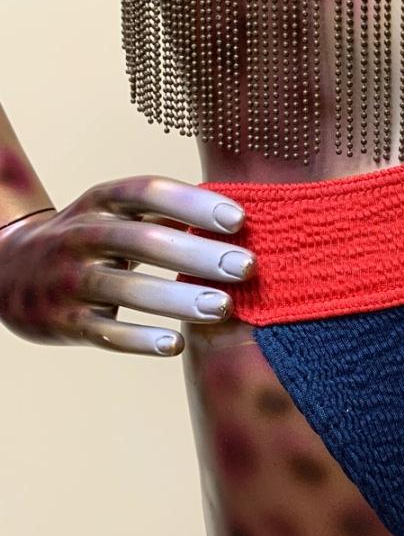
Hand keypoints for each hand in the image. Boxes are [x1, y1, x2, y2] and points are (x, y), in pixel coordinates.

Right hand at [0, 175, 254, 356]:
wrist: (8, 269)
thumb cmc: (89, 239)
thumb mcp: (114, 214)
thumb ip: (166, 214)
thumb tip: (242, 223)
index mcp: (101, 202)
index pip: (147, 192)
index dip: (192, 203)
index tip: (239, 218)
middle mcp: (82, 236)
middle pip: (142, 241)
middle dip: (197, 254)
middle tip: (247, 267)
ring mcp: (70, 280)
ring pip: (125, 289)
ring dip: (177, 299)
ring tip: (223, 306)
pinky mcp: (64, 321)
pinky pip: (105, 332)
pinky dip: (140, 340)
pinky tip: (176, 344)